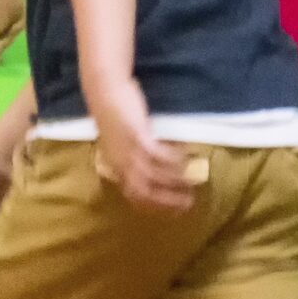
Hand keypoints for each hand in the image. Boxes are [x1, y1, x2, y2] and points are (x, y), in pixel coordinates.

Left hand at [92, 79, 195, 212]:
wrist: (104, 88)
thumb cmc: (112, 110)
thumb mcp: (118, 138)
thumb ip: (129, 153)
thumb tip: (147, 166)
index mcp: (115, 166)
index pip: (134, 195)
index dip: (154, 205)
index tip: (173, 210)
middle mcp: (120, 163)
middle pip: (146, 191)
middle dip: (168, 200)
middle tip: (189, 202)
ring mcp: (128, 150)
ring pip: (154, 176)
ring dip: (175, 181)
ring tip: (192, 182)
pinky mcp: (137, 136)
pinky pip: (158, 154)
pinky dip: (173, 159)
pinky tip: (185, 158)